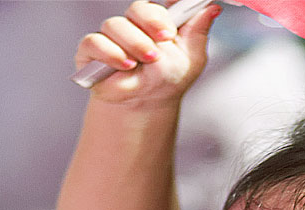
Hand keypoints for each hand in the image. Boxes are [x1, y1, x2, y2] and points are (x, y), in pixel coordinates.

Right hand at [74, 0, 219, 104]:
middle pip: (137, 8)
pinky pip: (94, 41)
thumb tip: (212, 8)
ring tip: (141, 63)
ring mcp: (112, 35)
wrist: (145, 104)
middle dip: (150, 25)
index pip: (157, 5)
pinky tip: (123, 65)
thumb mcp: (191, 57)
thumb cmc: (167, 80)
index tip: (171, 29)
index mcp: (158, 19)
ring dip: (132, 43)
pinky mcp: (91, 49)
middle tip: (160, 44)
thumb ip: (199, 31)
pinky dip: (109, 53)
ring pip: (115, 24)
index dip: (162, 14)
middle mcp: (134, 23)